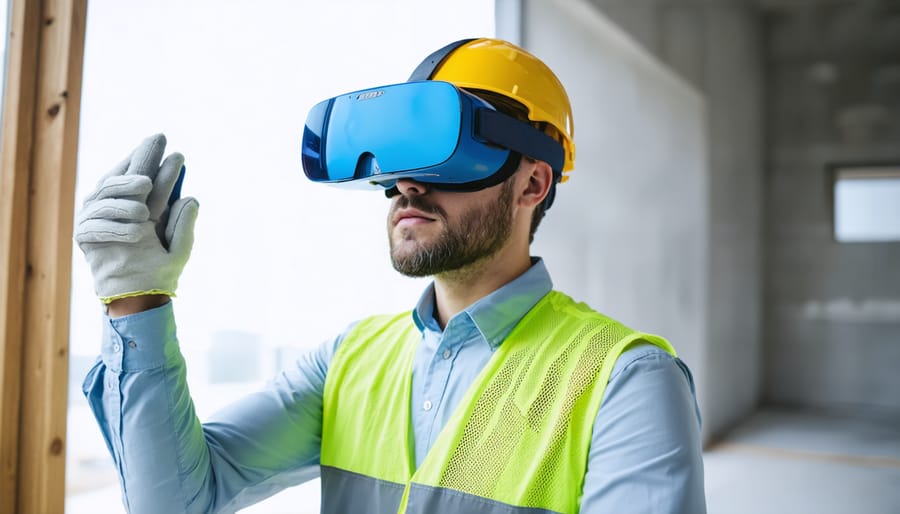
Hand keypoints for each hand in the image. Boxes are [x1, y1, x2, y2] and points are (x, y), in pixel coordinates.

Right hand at [75, 133, 198, 303]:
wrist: (139, 299)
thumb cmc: (159, 273)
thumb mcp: (180, 248)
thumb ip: (184, 224)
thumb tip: (190, 198)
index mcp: (143, 207)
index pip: (149, 178)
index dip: (158, 162)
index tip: (174, 151)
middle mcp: (119, 208)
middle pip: (125, 176)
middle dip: (143, 158)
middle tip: (159, 146)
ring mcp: (99, 218)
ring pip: (105, 193)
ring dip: (125, 194)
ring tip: (147, 210)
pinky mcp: (86, 236)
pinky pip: (94, 224)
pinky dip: (115, 227)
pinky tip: (136, 232)